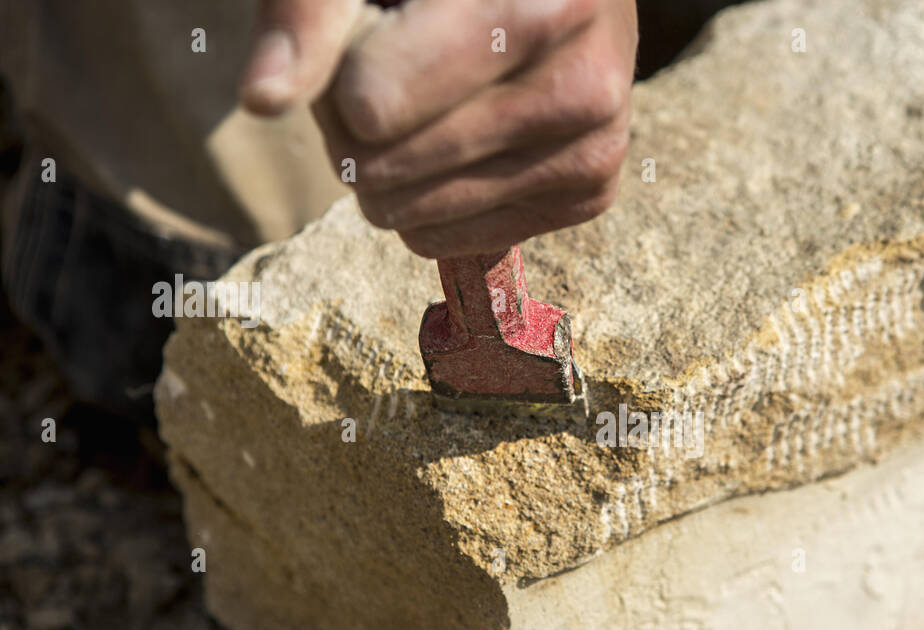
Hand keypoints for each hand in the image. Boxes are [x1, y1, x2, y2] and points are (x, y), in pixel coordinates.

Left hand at [241, 0, 637, 258]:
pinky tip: (460, 140)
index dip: (340, 70)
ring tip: (424, 101)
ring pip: (411, 217)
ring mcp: (595, 151)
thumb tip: (261, 100)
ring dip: (387, 168)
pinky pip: (446, 243)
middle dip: (356, 124)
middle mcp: (585, 87)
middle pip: (386, 167)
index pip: (371, 105)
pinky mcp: (591, 196)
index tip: (375, 27)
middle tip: (387, 67)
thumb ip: (308, 14)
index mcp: (541, 7)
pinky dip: (427, 201)